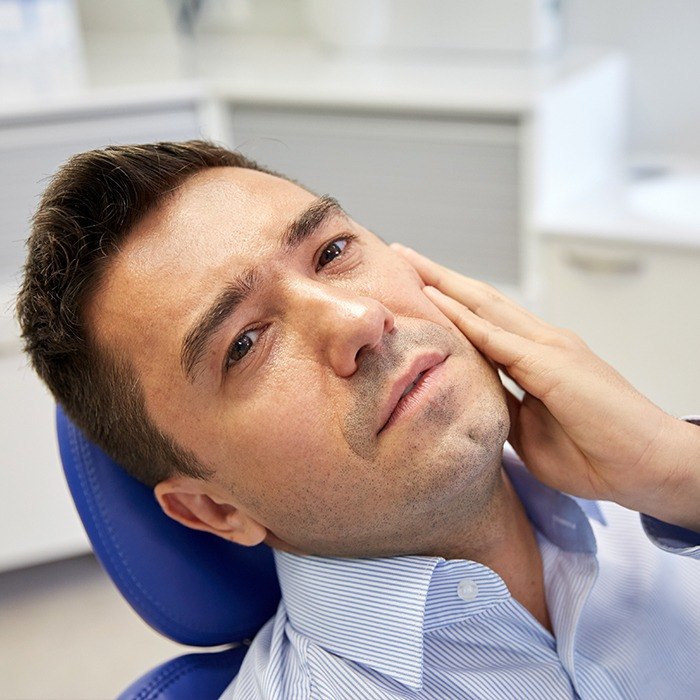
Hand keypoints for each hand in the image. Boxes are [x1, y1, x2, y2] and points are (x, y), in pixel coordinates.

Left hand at [392, 244, 699, 530]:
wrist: (648, 466)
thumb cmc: (595, 453)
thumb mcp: (529, 433)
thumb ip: (503, 409)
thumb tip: (472, 402)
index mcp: (537, 357)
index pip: (484, 321)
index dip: (449, 302)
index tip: (415, 289)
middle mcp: (541, 341)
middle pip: (479, 301)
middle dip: (438, 278)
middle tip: (402, 256)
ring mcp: (548, 347)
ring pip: (484, 306)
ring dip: (444, 283)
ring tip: (409, 261)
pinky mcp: (552, 364)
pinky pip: (496, 337)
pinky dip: (463, 317)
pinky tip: (435, 298)